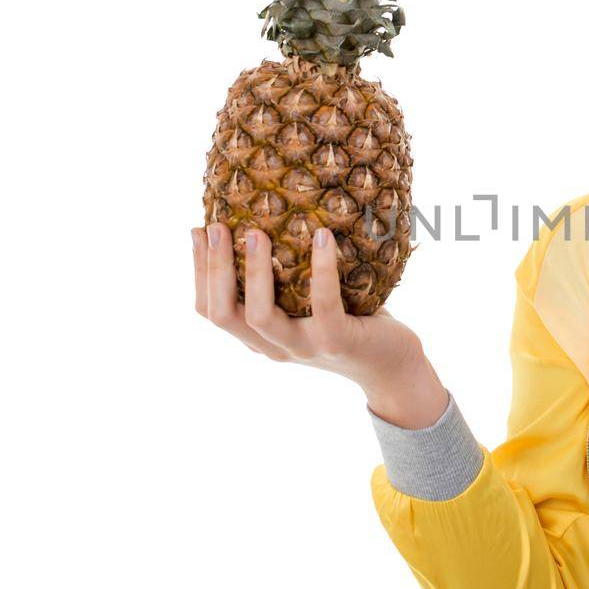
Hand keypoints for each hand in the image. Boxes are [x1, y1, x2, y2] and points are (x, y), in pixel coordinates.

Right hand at [192, 222, 436, 401]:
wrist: (391, 366)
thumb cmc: (348, 323)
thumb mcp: (305, 305)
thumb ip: (282, 282)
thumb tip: (264, 222)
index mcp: (259, 338)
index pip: (211, 310)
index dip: (199, 272)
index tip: (197, 231)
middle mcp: (274, 348)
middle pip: (224, 314)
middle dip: (214, 269)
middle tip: (217, 227)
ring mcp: (303, 347)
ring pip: (260, 315)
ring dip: (254, 271)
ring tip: (255, 233)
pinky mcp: (337, 341)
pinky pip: (323, 305)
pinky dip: (320, 269)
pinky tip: (322, 236)